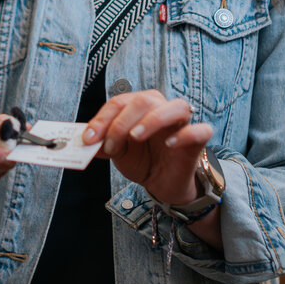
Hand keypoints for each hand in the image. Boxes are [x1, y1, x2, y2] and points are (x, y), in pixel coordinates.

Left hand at [81, 89, 212, 206]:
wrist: (161, 183)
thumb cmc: (141, 160)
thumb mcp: (117, 153)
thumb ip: (102, 144)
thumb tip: (84, 141)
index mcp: (140, 106)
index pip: (120, 102)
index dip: (102, 119)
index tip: (88, 139)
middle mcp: (162, 108)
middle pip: (144, 100)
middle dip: (121, 123)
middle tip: (109, 146)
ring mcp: (183, 123)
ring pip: (176, 106)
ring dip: (153, 120)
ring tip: (135, 137)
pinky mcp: (198, 140)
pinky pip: (200, 130)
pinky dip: (185, 135)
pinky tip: (169, 144)